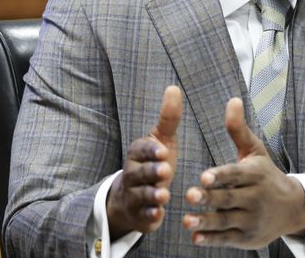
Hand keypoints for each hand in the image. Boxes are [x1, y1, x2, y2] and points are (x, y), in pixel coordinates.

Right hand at [106, 85, 182, 238]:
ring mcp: (134, 196)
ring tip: (164, 195)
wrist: (131, 196)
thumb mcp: (162, 140)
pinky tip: (159, 216)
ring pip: (141, 196)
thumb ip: (169, 118)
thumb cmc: (152, 162)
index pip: (141, 150)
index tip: (163, 151)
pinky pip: (143, 217)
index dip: (151, 151)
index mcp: (137, 154)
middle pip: (140, 173)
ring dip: (151, 195)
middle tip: (165, 171)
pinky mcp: (139, 216)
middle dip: (151, 172)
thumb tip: (174, 88)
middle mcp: (132, 174)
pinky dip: (150, 216)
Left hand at [183, 98, 304, 248]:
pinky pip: (227, 238)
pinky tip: (196, 237)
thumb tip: (233, 100)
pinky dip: (212, 239)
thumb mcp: (255, 151)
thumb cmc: (266, 175)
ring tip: (186, 220)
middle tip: (189, 195)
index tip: (204, 175)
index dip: (220, 175)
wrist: (291, 208)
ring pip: (226, 220)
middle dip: (209, 198)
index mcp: (255, 174)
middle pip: (228, 198)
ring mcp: (252, 219)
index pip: (235, 174)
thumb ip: (239, 129)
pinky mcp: (247, 237)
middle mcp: (255, 197)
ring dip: (206, 221)